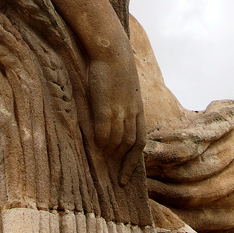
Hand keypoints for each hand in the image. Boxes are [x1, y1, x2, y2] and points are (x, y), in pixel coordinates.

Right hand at [86, 46, 145, 184]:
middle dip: (122, 165)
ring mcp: (120, 111)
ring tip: (101, 168)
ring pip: (117, 142)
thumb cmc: (115, 64)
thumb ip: (120, 102)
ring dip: (109, 156)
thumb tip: (112, 112)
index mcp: (138, 109)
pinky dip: (100, 143)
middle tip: (114, 182)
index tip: (125, 177)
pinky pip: (104, 132)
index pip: (139, 142)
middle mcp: (132, 114)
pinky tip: (94, 150)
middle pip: (129, 146)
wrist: (112, 50)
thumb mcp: (123, 86)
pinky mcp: (107, 107)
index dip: (133, 161)